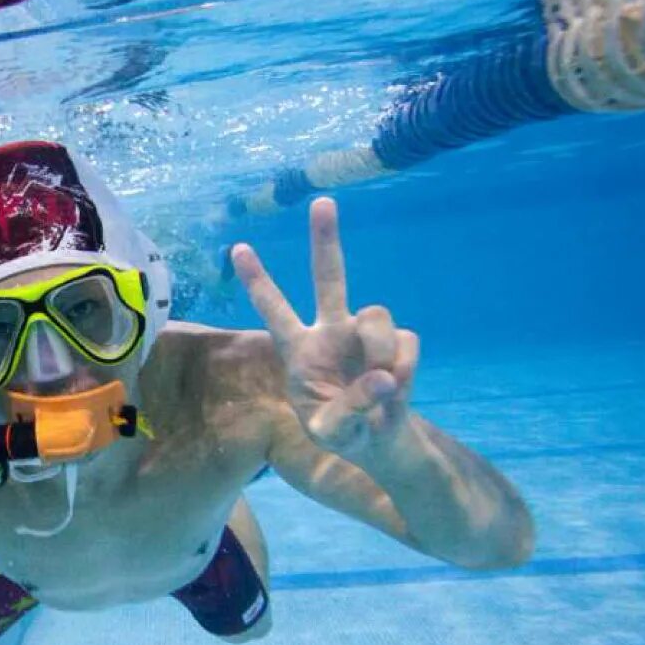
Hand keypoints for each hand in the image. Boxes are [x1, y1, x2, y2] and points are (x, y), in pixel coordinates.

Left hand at [232, 197, 419, 456]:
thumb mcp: (330, 431)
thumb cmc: (342, 432)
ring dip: (379, 349)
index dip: (258, 281)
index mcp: (299, 350)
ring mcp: (365, 334)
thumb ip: (349, 407)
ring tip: (380, 386)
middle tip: (322, 201)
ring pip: (377, 314)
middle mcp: (331, 332)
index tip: (237, 248)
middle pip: (330, 277)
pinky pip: (406, 342)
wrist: (380, 442)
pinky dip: (404, 368)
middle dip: (326, 240)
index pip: (274, 310)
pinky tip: (396, 390)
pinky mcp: (398, 343)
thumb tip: (382, 377)